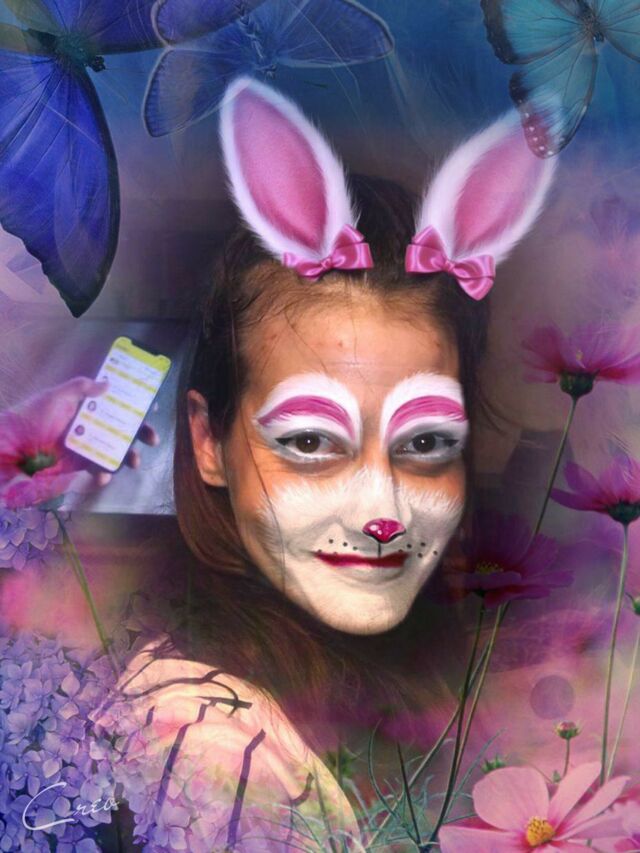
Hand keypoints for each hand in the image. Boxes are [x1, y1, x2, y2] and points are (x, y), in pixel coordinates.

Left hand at [0, 376, 159, 504]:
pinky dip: (104, 474)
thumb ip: (81, 388)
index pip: (116, 403)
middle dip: (141, 433)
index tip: (152, 406)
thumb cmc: (31, 418)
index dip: (136, 404)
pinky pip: (98, 469)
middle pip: (123, 428)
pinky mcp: (80, 465)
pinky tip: (102, 475)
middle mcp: (91, 425)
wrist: (10, 449)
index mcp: (86, 406)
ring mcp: (87, 446)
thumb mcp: (55, 397)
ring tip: (134, 462)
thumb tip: (107, 383)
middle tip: (152, 438)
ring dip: (129, 456)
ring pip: (116, 450)